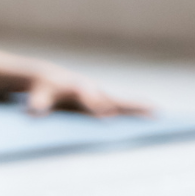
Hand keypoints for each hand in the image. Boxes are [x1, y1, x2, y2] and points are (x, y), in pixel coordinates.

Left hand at [23, 68, 149, 117]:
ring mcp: (100, 94)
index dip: (98, 106)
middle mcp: (93, 90)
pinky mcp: (103, 100)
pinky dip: (137, 110)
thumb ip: (38, 103)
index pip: (89, 97)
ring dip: (140, 108)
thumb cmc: (42, 89)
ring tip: (158, 114)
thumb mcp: (36, 96)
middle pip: (114, 99)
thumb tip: (36, 110)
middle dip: (130, 107)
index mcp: (77, 88)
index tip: (108, 117)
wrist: (48, 78)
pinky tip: (152, 116)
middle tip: (148, 112)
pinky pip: (122, 105)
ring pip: (123, 102)